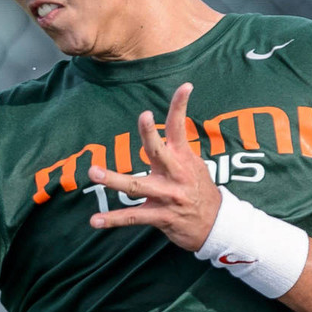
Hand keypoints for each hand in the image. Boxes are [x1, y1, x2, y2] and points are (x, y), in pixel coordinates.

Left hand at [85, 82, 220, 251]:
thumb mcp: (195, 165)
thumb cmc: (199, 190)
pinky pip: (133, 217)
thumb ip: (178, 147)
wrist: (216, 225)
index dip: (181, 106)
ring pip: (137, 186)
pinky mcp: (161, 216)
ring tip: (94, 172)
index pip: (181, 128)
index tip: (186, 86)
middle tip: (143, 116)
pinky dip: (113, 220)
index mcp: (182, 158)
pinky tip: (94, 221)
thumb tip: (171, 124)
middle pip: (159, 151)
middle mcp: (175, 174)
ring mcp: (167, 196)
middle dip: (151, 134)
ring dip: (114, 180)